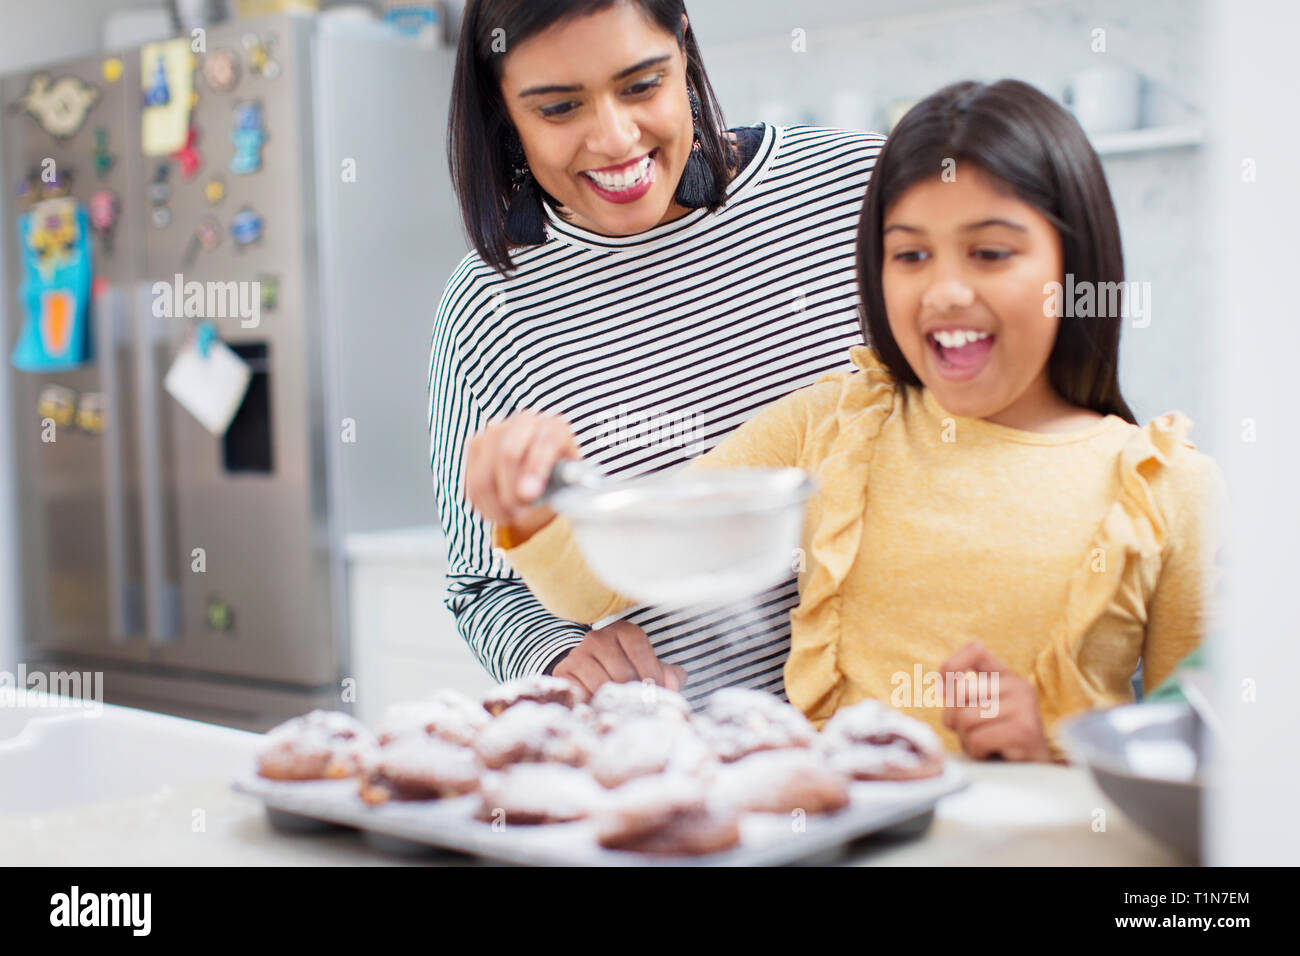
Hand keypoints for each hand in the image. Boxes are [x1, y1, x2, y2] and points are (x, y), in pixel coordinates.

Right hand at [464, 411, 581, 539]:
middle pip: (507, 454)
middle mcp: (525, 422)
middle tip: (519, 513)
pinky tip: (500, 512)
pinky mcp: (475, 446)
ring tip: (511, 516)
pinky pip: (473, 482)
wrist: (541, 474)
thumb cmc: (559, 480)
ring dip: (497, 503)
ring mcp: (496, 432)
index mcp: (554, 427)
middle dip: (511, 491)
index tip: (529, 495)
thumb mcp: (571, 484)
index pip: (545, 442)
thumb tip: (564, 501)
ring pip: (485, 473)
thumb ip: (567, 488)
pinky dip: (485, 505)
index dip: (536, 468)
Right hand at [551, 621, 687, 702]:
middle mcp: (598, 638)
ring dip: (615, 702)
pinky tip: (603, 710)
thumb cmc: (629, 669)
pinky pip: (582, 694)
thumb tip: (672, 684)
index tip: (657, 693)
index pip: (640, 650)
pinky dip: (594, 705)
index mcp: (623, 631)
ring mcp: (578, 654)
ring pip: (602, 685)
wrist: (589, 669)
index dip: (652, 674)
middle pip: (622, 672)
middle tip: (641, 708)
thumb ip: (669, 675)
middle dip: (635, 694)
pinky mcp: (563, 672)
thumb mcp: (650, 667)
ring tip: (624, 711)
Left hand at [939, 641, 1055, 762]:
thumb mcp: (983, 710)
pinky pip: (977, 739)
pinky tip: (993, 754)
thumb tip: (941, 687)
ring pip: (964, 718)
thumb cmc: (1002, 740)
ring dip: (966, 739)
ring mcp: (1024, 707)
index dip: (951, 667)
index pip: (975, 650)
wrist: (1036, 771)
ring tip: (985, 745)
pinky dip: (977, 752)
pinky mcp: (1024, 731)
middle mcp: (1019, 686)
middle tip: (970, 732)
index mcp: (1007, 677)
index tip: (945, 690)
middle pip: (959, 690)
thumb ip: (963, 694)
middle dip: (954, 718)